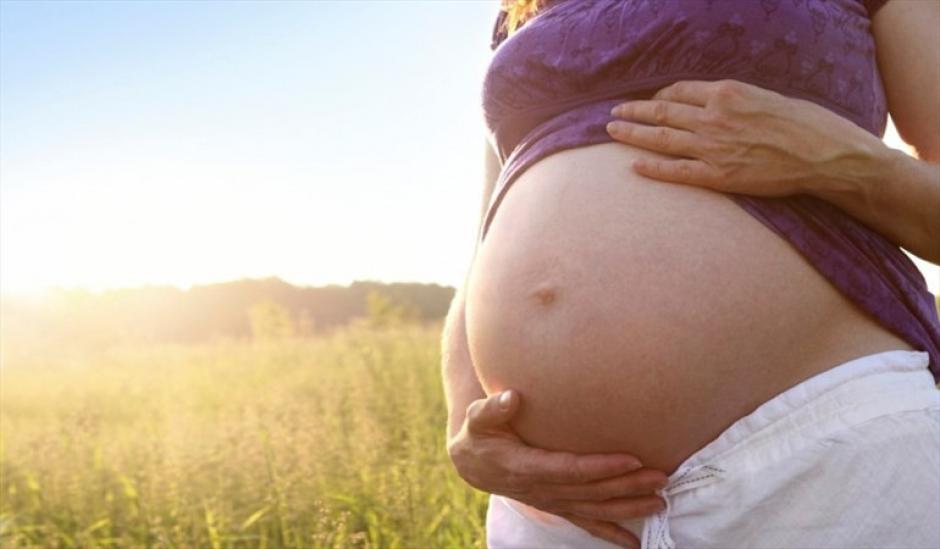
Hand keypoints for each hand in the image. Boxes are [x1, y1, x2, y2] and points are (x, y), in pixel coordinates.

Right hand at [447, 389, 667, 548]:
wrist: (474, 463)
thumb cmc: (480, 434)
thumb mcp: (478, 418)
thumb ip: (493, 409)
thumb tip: (511, 397)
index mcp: (526, 467)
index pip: (571, 469)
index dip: (601, 467)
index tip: (632, 459)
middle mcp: (543, 490)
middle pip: (591, 492)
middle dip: (627, 485)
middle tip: (660, 476)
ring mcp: (552, 502)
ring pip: (594, 510)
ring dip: (628, 507)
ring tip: (660, 502)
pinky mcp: (557, 507)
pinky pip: (586, 523)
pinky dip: (611, 533)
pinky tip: (634, 543)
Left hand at [605, 79, 885, 196]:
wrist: (824, 155)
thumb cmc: (804, 124)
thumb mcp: (767, 97)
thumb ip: (735, 101)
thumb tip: (716, 103)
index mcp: (727, 93)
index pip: (680, 91)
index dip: (660, 96)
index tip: (650, 101)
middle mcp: (714, 117)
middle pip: (662, 111)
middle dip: (634, 111)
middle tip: (614, 112)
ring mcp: (713, 147)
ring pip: (661, 138)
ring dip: (633, 134)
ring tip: (612, 131)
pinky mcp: (718, 175)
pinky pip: (676, 171)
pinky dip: (652, 168)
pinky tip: (634, 166)